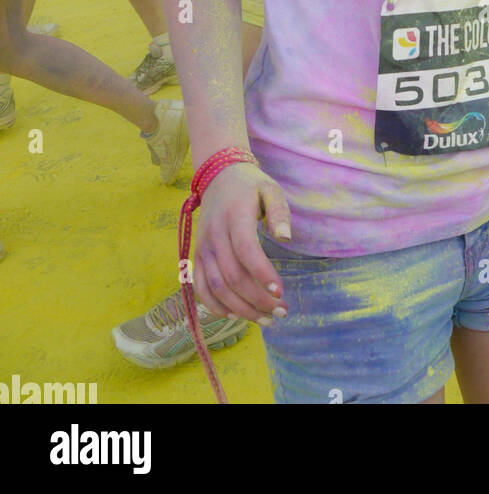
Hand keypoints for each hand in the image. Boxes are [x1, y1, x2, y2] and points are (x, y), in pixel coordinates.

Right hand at [193, 162, 292, 322]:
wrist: (218, 177)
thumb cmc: (250, 186)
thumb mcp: (270, 189)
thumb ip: (279, 211)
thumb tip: (285, 238)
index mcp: (234, 216)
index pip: (246, 250)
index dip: (262, 274)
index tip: (281, 291)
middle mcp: (214, 235)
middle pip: (231, 276)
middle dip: (257, 300)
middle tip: (281, 312)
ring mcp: (202, 248)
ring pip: (215, 287)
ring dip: (240, 309)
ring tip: (265, 319)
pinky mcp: (196, 256)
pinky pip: (200, 288)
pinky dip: (215, 306)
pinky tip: (237, 315)